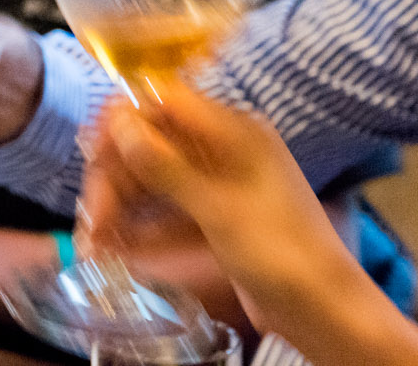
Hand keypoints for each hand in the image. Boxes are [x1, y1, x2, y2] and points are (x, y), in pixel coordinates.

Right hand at [85, 83, 340, 316]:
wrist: (327, 314)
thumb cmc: (281, 253)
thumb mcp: (217, 209)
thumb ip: (164, 165)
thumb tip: (117, 120)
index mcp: (234, 132)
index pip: (164, 102)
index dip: (123, 120)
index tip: (90, 149)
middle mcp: (224, 150)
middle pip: (152, 145)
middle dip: (116, 178)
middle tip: (91, 218)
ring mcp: (219, 185)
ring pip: (154, 180)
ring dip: (122, 206)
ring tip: (96, 242)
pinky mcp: (215, 217)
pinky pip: (167, 210)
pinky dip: (142, 227)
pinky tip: (117, 248)